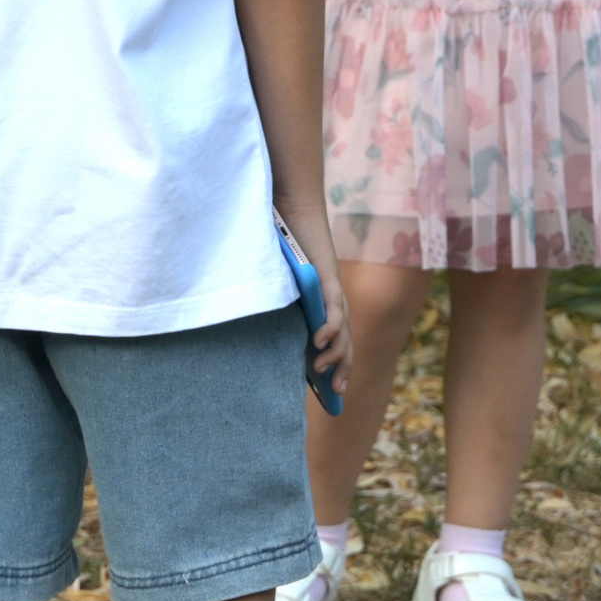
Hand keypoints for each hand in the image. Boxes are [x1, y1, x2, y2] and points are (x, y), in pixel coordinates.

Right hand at [278, 198, 351, 397]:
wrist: (291, 207)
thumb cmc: (283, 242)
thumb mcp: (278, 282)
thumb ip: (276, 303)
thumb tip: (255, 327)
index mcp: (321, 303)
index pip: (335, 341)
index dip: (337, 367)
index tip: (334, 394)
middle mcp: (332, 300)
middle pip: (345, 342)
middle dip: (342, 370)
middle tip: (336, 394)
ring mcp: (332, 289)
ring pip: (342, 330)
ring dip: (335, 354)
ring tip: (320, 371)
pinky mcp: (328, 277)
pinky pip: (332, 308)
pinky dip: (328, 327)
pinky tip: (319, 342)